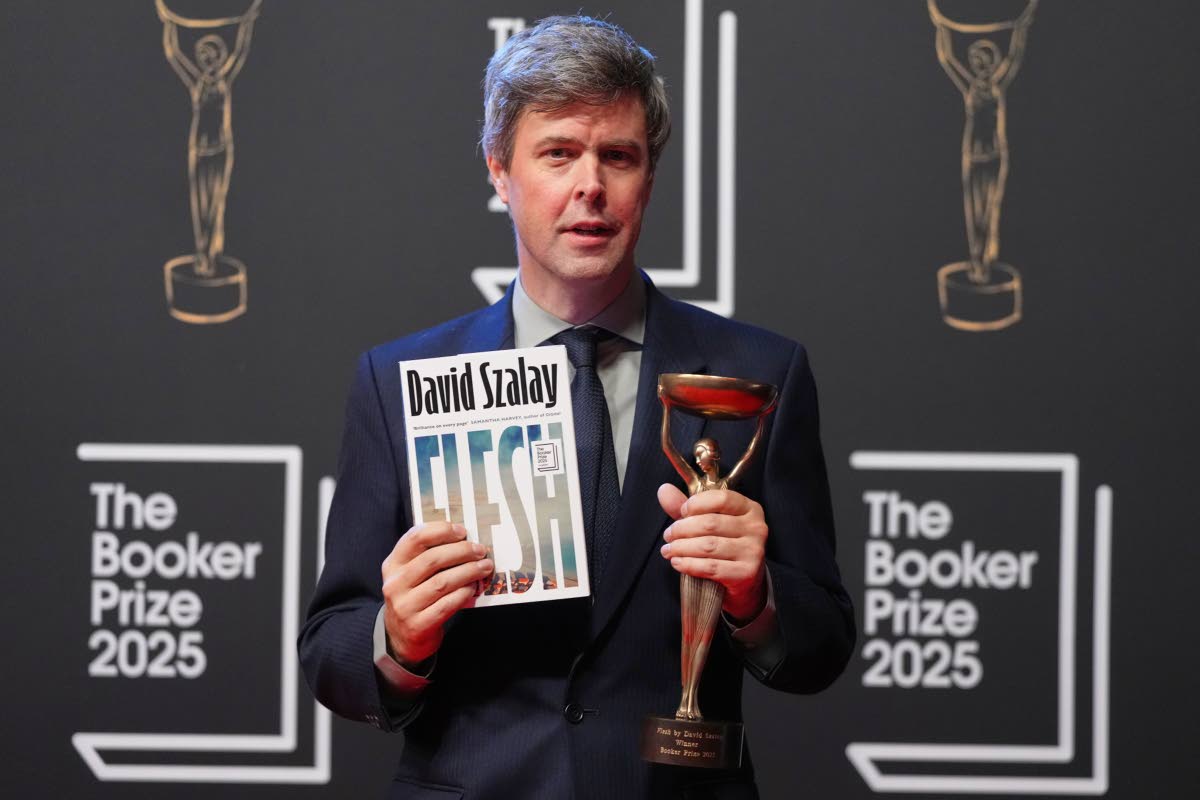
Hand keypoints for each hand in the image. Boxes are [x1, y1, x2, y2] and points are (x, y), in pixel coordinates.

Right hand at [381, 522, 492, 667]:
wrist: (402, 637)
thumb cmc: (414, 597)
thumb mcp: (411, 573)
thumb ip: (428, 555)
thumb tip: (464, 539)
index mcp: (393, 564)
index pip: (415, 538)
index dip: (441, 531)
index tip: (462, 531)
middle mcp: (395, 584)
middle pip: (432, 559)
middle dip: (462, 552)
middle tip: (480, 550)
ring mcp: (405, 606)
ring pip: (442, 582)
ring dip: (468, 571)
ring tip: (484, 567)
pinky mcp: (418, 625)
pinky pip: (446, 605)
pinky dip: (463, 593)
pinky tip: (473, 587)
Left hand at [657, 483, 768, 622]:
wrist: (745, 581)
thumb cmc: (726, 546)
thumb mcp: (710, 522)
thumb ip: (688, 507)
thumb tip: (664, 490)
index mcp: (749, 508)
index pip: (721, 498)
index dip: (696, 504)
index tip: (681, 512)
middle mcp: (756, 527)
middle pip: (710, 523)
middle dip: (682, 529)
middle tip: (668, 535)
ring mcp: (753, 551)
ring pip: (708, 546)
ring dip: (681, 548)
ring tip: (668, 550)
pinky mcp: (747, 573)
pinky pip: (711, 567)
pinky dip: (689, 564)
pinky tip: (677, 562)